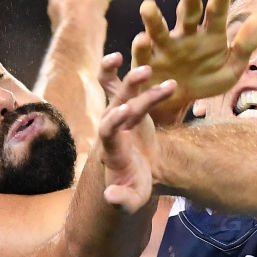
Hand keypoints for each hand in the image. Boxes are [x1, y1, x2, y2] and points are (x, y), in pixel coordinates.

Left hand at [96, 54, 175, 212]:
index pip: (108, 133)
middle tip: (144, 77)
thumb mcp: (131, 200)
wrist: (136, 174)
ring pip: (121, 93)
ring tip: (148, 69)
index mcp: (112, 150)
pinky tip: (118, 56)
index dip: (113, 121)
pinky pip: (116, 87)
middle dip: (128, 94)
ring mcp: (118, 116)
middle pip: (116, 107)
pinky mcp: (125, 107)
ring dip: (133, 80)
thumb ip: (122, 200)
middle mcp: (111, 130)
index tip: (125, 111)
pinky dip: (113, 72)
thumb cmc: (134, 188)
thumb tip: (111, 197)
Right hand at [132, 0, 256, 123]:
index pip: (216, 14)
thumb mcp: (231, 69)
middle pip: (188, 14)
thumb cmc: (206, 81)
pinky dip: (141, 47)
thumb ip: (246, 45)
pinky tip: (142, 39)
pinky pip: (143, 55)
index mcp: (209, 34)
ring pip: (158, 30)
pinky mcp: (147, 64)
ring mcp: (165, 48)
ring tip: (148, 6)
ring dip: (153, 18)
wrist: (180, 103)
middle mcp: (186, 35)